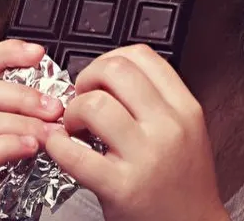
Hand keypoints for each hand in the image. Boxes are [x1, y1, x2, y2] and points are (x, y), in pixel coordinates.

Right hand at [0, 39, 64, 220]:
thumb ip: (18, 124)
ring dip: (21, 123)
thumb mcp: (6, 152)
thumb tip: (56, 97)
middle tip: (57, 107)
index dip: (5, 54)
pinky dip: (5, 147)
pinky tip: (30, 149)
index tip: (38, 53)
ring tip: (51, 134)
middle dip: (22, 94)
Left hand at [45, 45, 228, 220]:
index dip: (110, 59)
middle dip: (87, 79)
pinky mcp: (122, 188)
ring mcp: (146, 157)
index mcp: (185, 108)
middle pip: (115, 70)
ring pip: (95, 105)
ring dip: (73, 111)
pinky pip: (75, 154)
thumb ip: (156, 100)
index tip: (101, 79)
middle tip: (83, 99)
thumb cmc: (182, 184)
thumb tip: (110, 73)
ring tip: (76, 128)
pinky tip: (61, 148)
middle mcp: (169, 127)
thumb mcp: (186, 131)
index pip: (142, 55)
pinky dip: (57, 146)